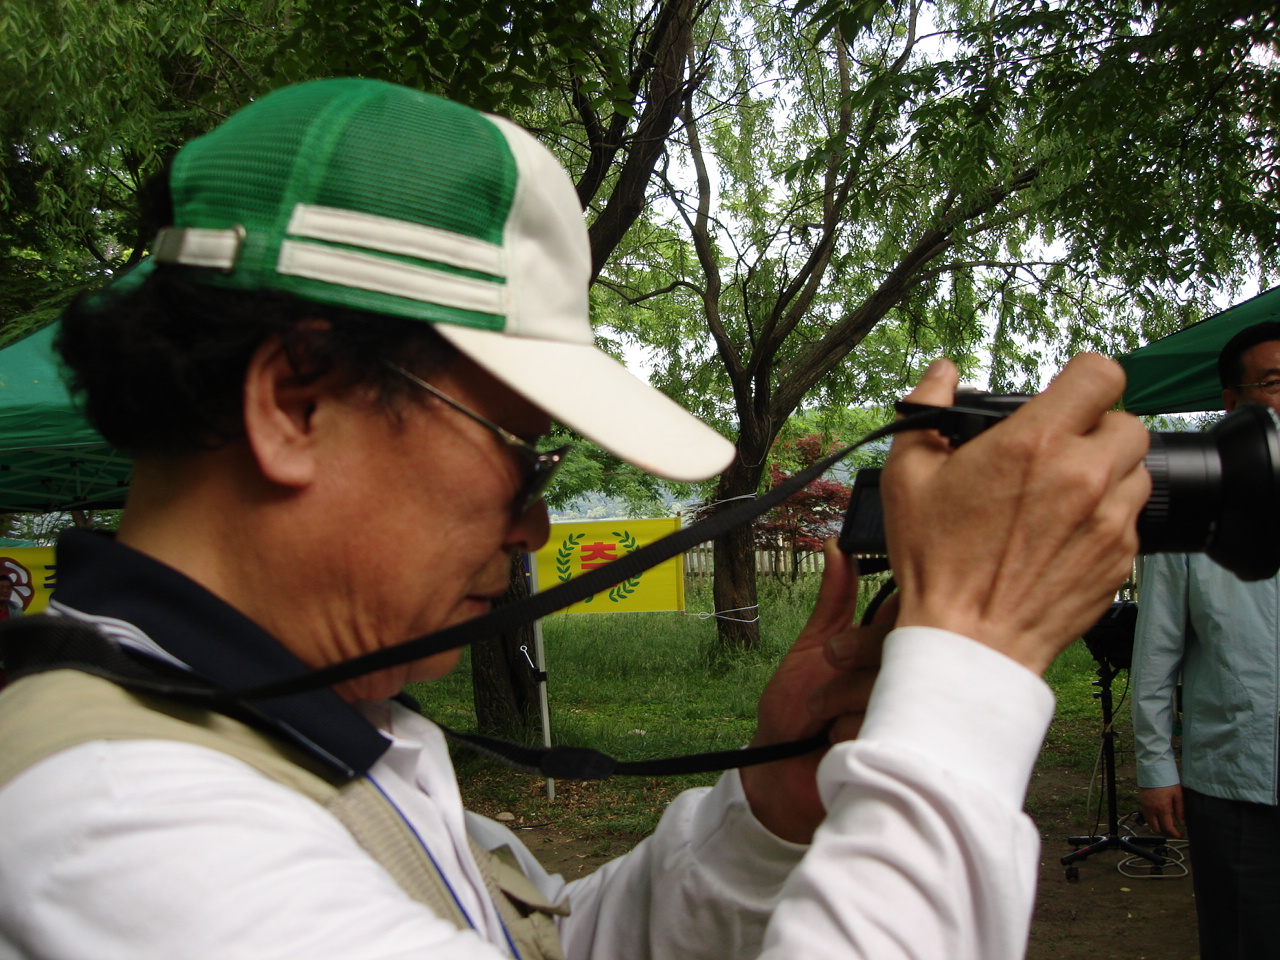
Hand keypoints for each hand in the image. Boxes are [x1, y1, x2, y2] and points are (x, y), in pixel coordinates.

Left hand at [742, 541, 893, 842]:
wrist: (776, 773)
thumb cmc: (795, 711)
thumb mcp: (811, 648)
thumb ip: (833, 601)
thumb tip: (837, 545)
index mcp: (890, 651)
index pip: (913, 614)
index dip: (900, 607)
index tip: (879, 608)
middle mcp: (907, 682)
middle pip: (906, 646)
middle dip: (857, 652)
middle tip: (830, 660)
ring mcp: (906, 718)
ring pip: (890, 685)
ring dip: (840, 697)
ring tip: (820, 716)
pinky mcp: (900, 752)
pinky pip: (880, 722)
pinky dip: (845, 728)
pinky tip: (832, 741)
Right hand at [882, 354, 1149, 673]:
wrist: (969, 639)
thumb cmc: (937, 562)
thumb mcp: (907, 476)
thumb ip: (926, 411)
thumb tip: (942, 374)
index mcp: (1034, 444)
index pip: (1102, 374)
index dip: (1083, 378)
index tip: (1065, 396)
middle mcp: (1083, 476)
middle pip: (1127, 422)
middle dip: (1095, 430)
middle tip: (1058, 451)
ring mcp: (1110, 520)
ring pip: (1135, 471)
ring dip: (1106, 474)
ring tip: (1062, 495)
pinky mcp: (1122, 559)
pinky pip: (1130, 519)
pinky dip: (1106, 518)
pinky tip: (1063, 534)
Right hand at [1138, 785, 1184, 839]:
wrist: (1154, 769)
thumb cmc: (1167, 780)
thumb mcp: (1178, 795)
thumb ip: (1180, 811)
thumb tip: (1183, 823)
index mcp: (1162, 808)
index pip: (1167, 827)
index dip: (1174, 834)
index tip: (1179, 835)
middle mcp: (1151, 809)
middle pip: (1156, 829)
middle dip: (1165, 834)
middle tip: (1173, 833)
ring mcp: (1145, 806)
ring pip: (1150, 824)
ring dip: (1158, 828)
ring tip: (1167, 827)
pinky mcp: (1141, 802)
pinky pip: (1146, 816)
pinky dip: (1152, 821)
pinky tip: (1159, 818)